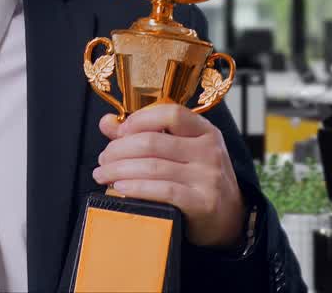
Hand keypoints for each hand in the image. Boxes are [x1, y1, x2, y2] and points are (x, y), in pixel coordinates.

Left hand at [92, 105, 245, 247]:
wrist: (228, 218)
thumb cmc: (198, 178)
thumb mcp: (181, 150)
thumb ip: (145, 134)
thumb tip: (107, 122)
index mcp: (205, 131)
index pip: (170, 113)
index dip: (139, 120)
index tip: (119, 132)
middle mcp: (210, 151)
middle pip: (152, 142)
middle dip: (118, 150)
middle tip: (103, 159)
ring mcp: (208, 177)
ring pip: (152, 167)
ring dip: (118, 170)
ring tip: (103, 175)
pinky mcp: (203, 202)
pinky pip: (162, 191)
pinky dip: (136, 188)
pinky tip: (120, 187)